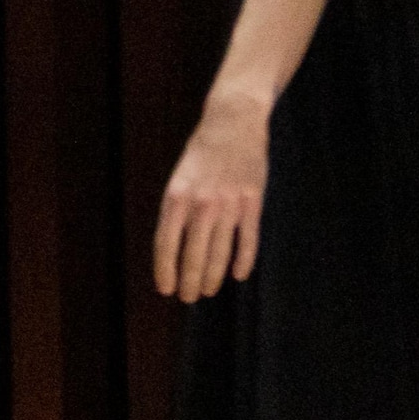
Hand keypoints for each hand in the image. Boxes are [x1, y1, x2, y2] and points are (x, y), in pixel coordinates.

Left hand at [154, 102, 267, 302]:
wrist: (232, 121)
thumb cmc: (202, 153)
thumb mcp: (180, 177)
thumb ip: (178, 209)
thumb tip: (174, 247)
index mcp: (176, 196)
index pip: (166, 242)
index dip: (165, 269)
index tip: (165, 289)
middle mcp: (201, 203)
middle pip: (193, 252)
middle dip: (190, 280)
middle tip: (188, 298)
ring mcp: (229, 202)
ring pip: (220, 250)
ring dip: (213, 275)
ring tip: (208, 291)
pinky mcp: (253, 200)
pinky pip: (248, 238)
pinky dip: (243, 259)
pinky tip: (238, 276)